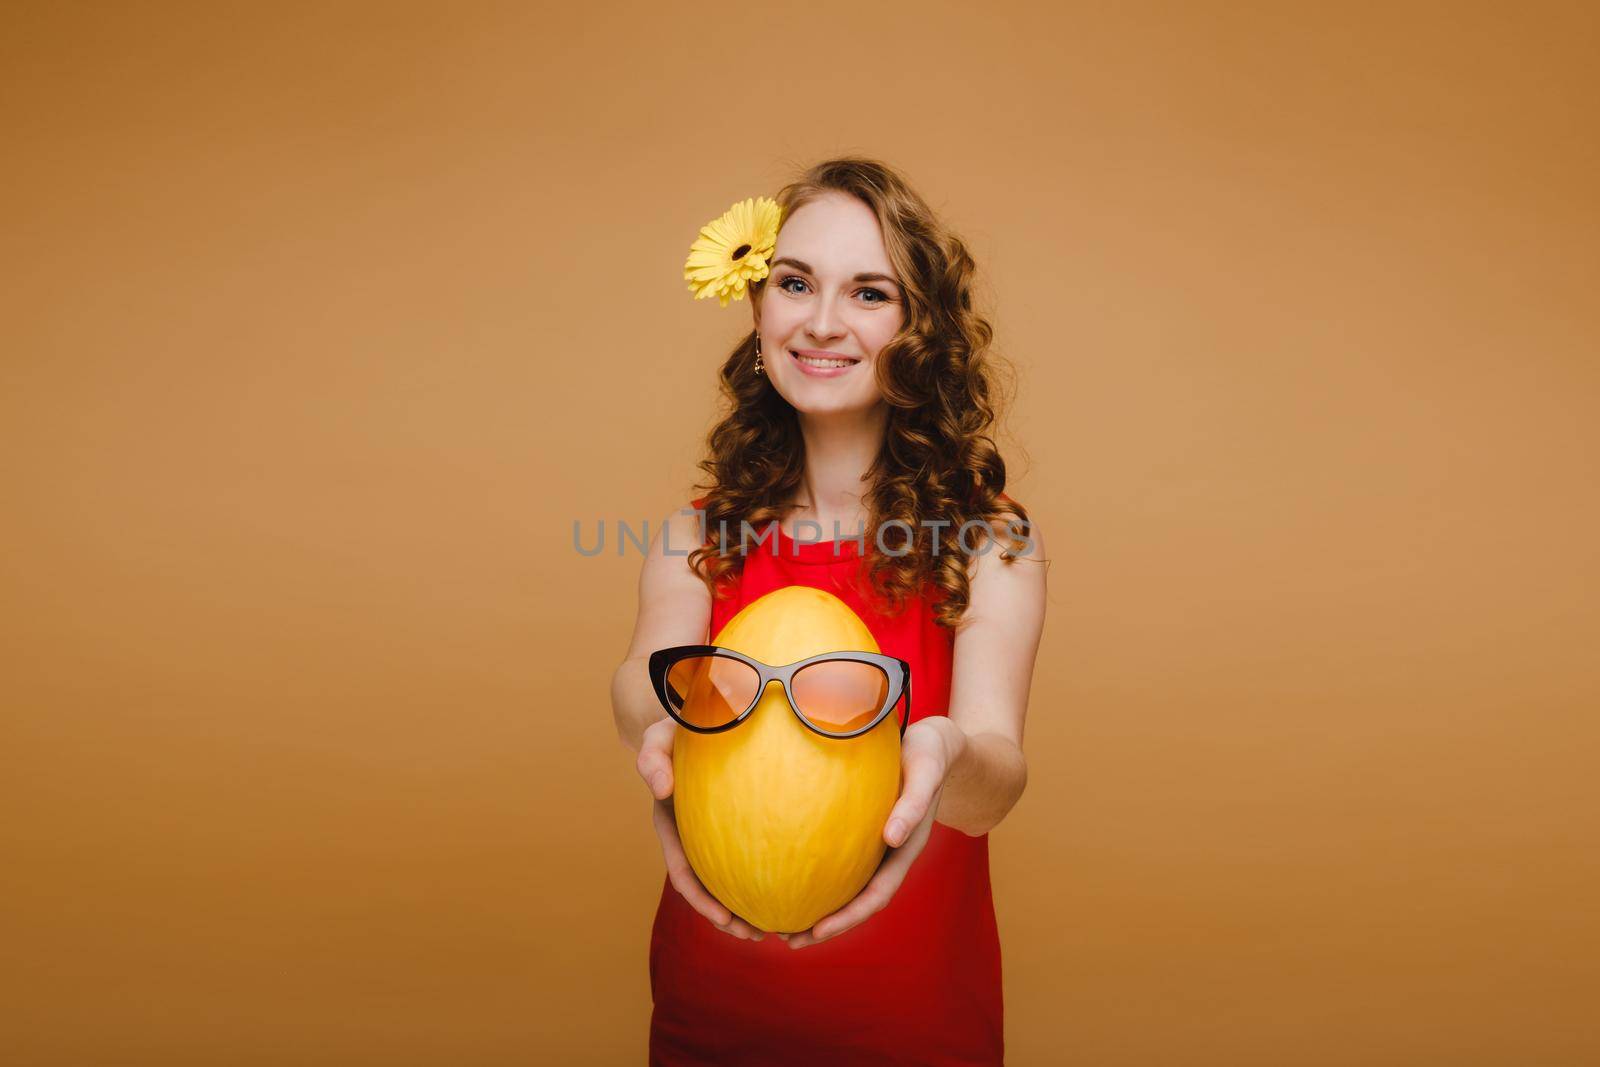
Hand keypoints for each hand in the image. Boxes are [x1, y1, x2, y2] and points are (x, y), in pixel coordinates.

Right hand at [636, 717, 764, 940]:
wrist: (702, 719)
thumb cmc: (680, 730)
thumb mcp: (659, 738)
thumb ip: (652, 758)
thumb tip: (660, 787)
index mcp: (672, 826)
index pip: (684, 872)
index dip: (701, 900)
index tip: (724, 919)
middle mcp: (693, 836)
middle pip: (709, 887)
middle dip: (729, 916)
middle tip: (757, 934)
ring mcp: (716, 833)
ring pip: (734, 877)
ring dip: (750, 904)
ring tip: (780, 925)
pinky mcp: (741, 824)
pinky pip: (756, 851)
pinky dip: (770, 870)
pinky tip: (797, 880)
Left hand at [785, 717, 965, 949]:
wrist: (937, 740)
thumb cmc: (930, 754)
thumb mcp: (926, 773)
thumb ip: (913, 804)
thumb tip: (891, 838)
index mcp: (905, 850)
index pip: (876, 896)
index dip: (847, 917)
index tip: (817, 930)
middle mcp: (889, 853)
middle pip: (856, 901)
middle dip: (826, 925)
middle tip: (788, 940)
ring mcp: (876, 844)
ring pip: (845, 884)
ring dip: (818, 904)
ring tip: (779, 918)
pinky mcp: (863, 829)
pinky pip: (838, 857)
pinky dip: (815, 871)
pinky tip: (786, 867)